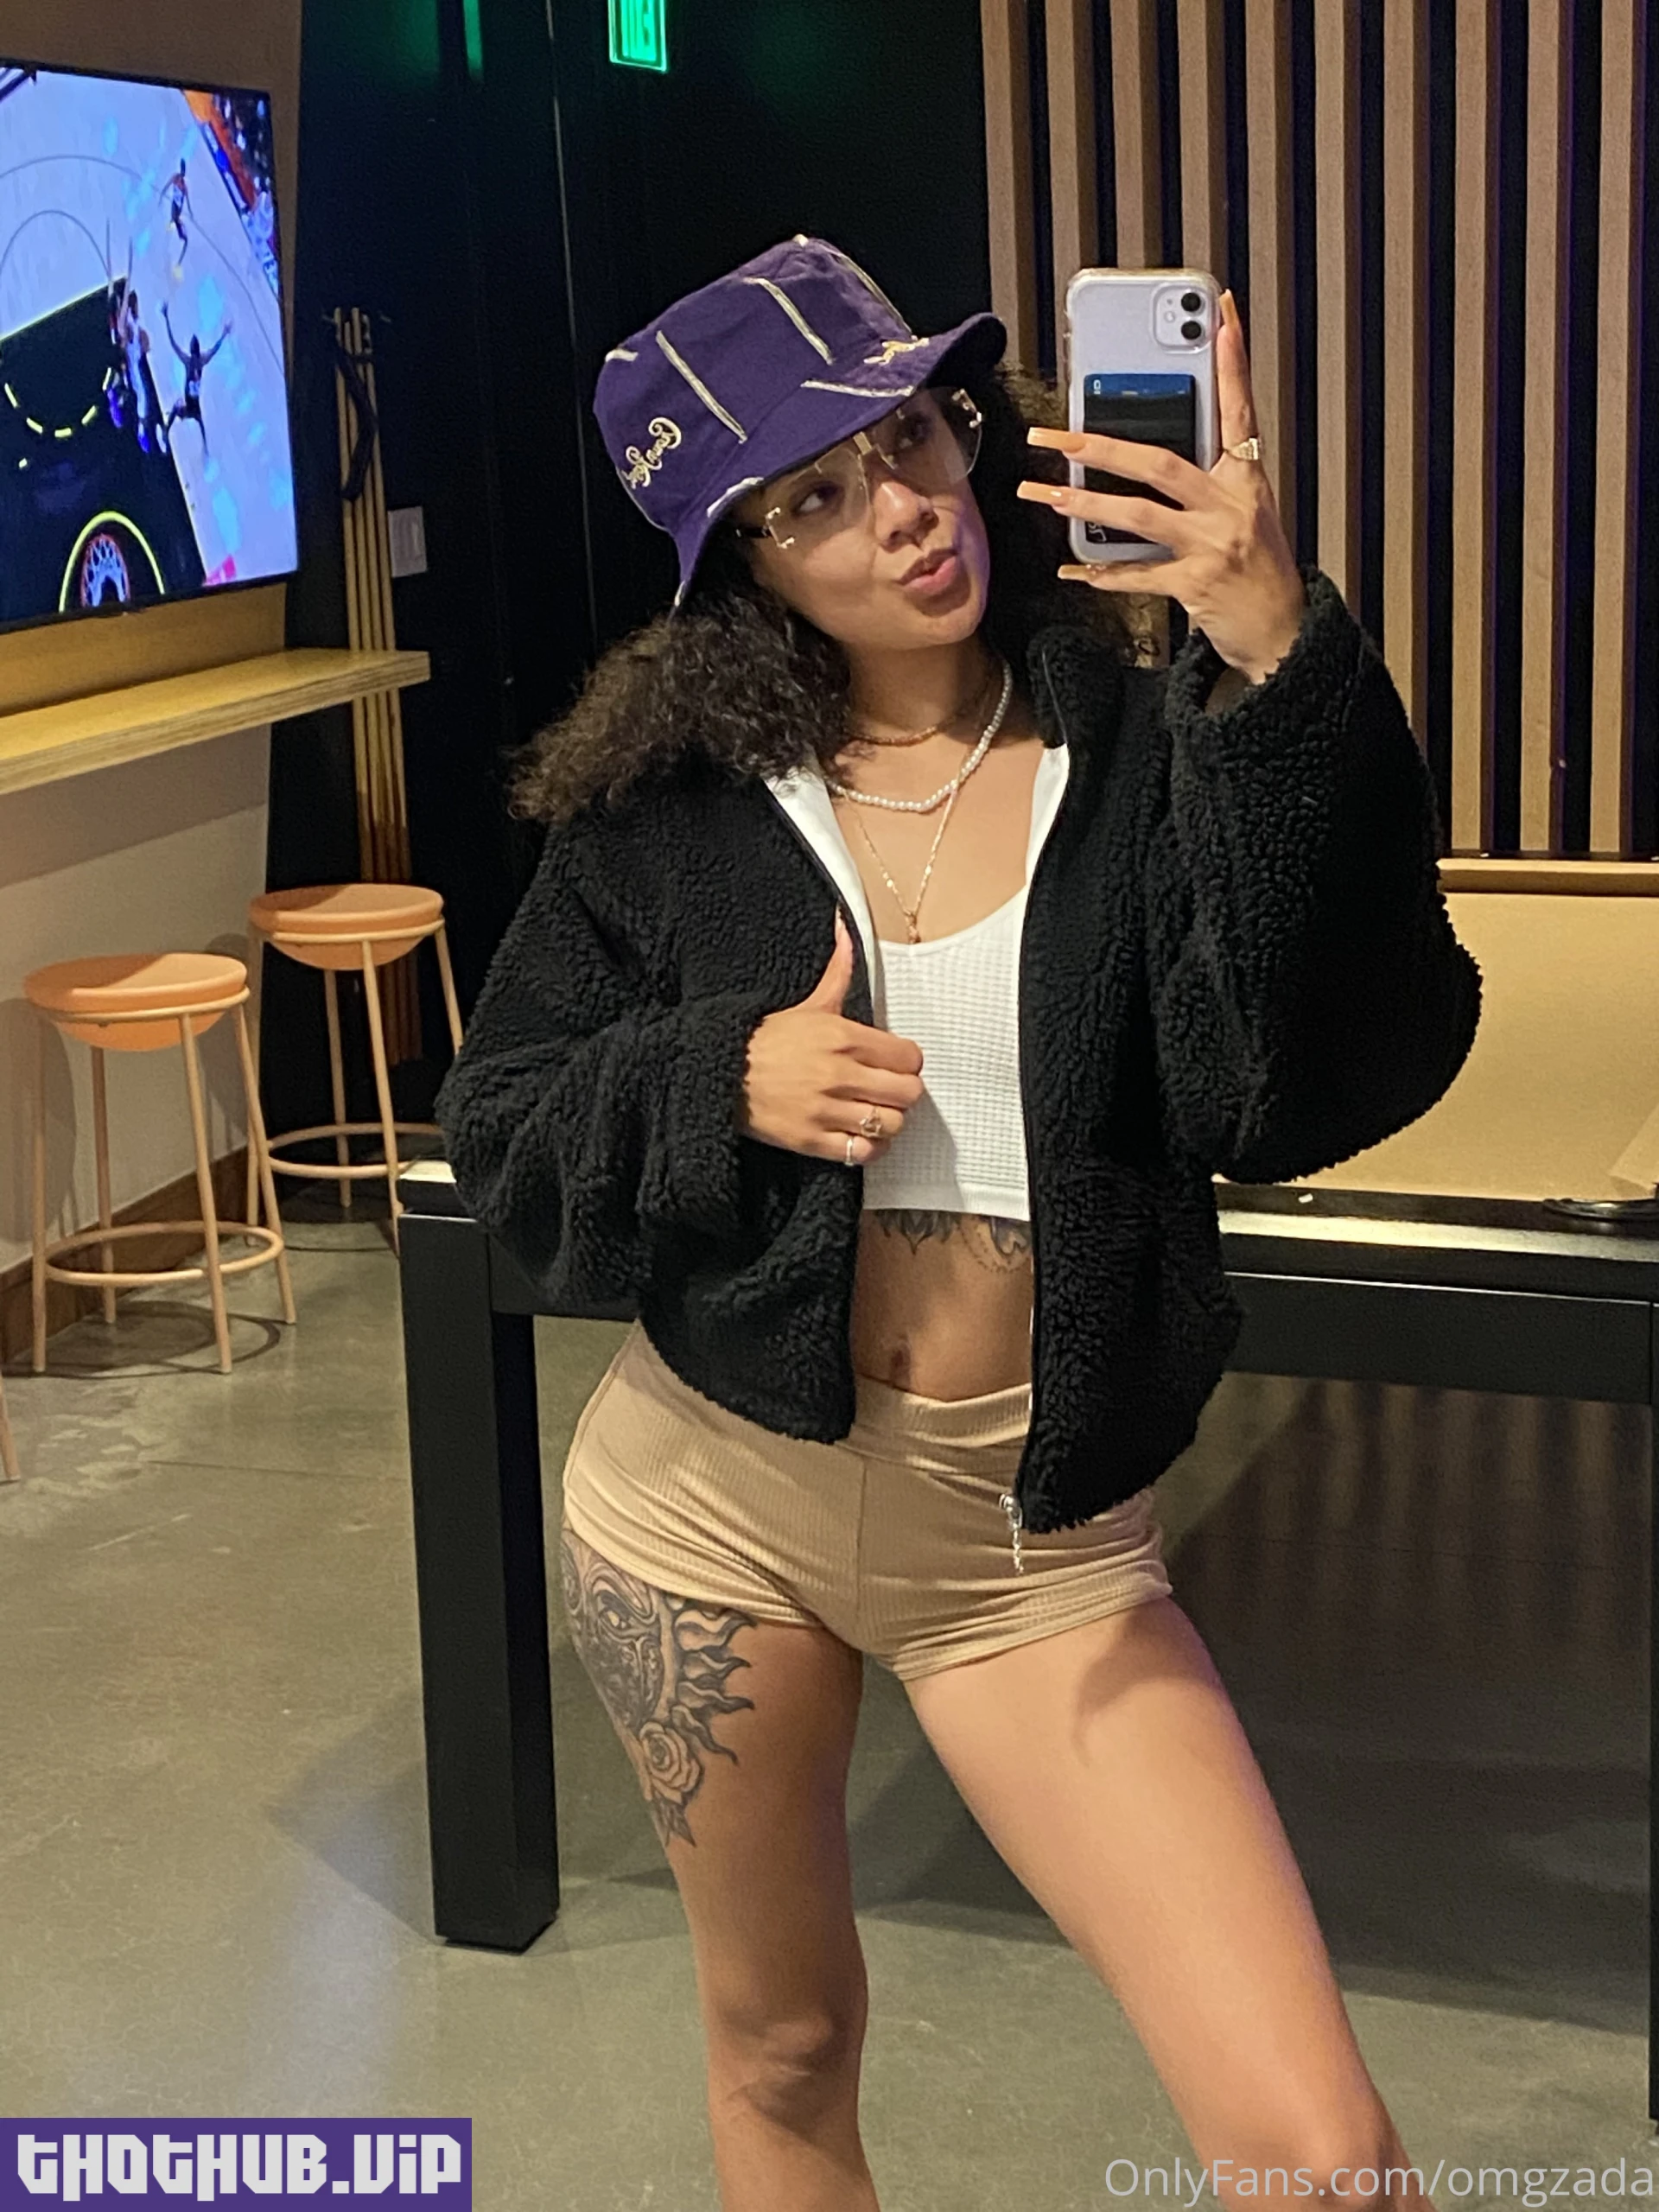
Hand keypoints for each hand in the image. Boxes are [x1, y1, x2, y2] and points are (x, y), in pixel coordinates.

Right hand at [739, 911, 924, 1164]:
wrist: (718, 1071)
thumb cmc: (766, 1038)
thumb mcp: (808, 1004)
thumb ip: (839, 972)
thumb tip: (846, 927)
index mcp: (843, 1037)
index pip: (910, 1058)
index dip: (909, 1063)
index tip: (896, 1065)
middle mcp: (839, 1074)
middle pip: (907, 1093)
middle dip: (904, 1093)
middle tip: (889, 1091)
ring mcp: (825, 1110)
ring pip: (890, 1124)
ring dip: (889, 1121)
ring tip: (875, 1113)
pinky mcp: (810, 1140)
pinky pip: (862, 1153)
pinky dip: (869, 1148)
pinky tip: (861, 1137)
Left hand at [1017, 289, 1305, 684]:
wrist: (1285, 632)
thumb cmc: (1262, 571)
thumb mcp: (1249, 513)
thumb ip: (1210, 481)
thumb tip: (1155, 455)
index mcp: (1246, 481)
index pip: (1240, 410)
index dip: (1232, 363)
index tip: (1223, 316)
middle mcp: (1230, 507)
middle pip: (1160, 462)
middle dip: (1101, 443)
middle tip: (1055, 433)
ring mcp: (1212, 546)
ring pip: (1139, 515)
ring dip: (1085, 502)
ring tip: (1045, 492)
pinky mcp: (1195, 586)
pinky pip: (1137, 575)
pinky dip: (1101, 573)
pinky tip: (1071, 568)